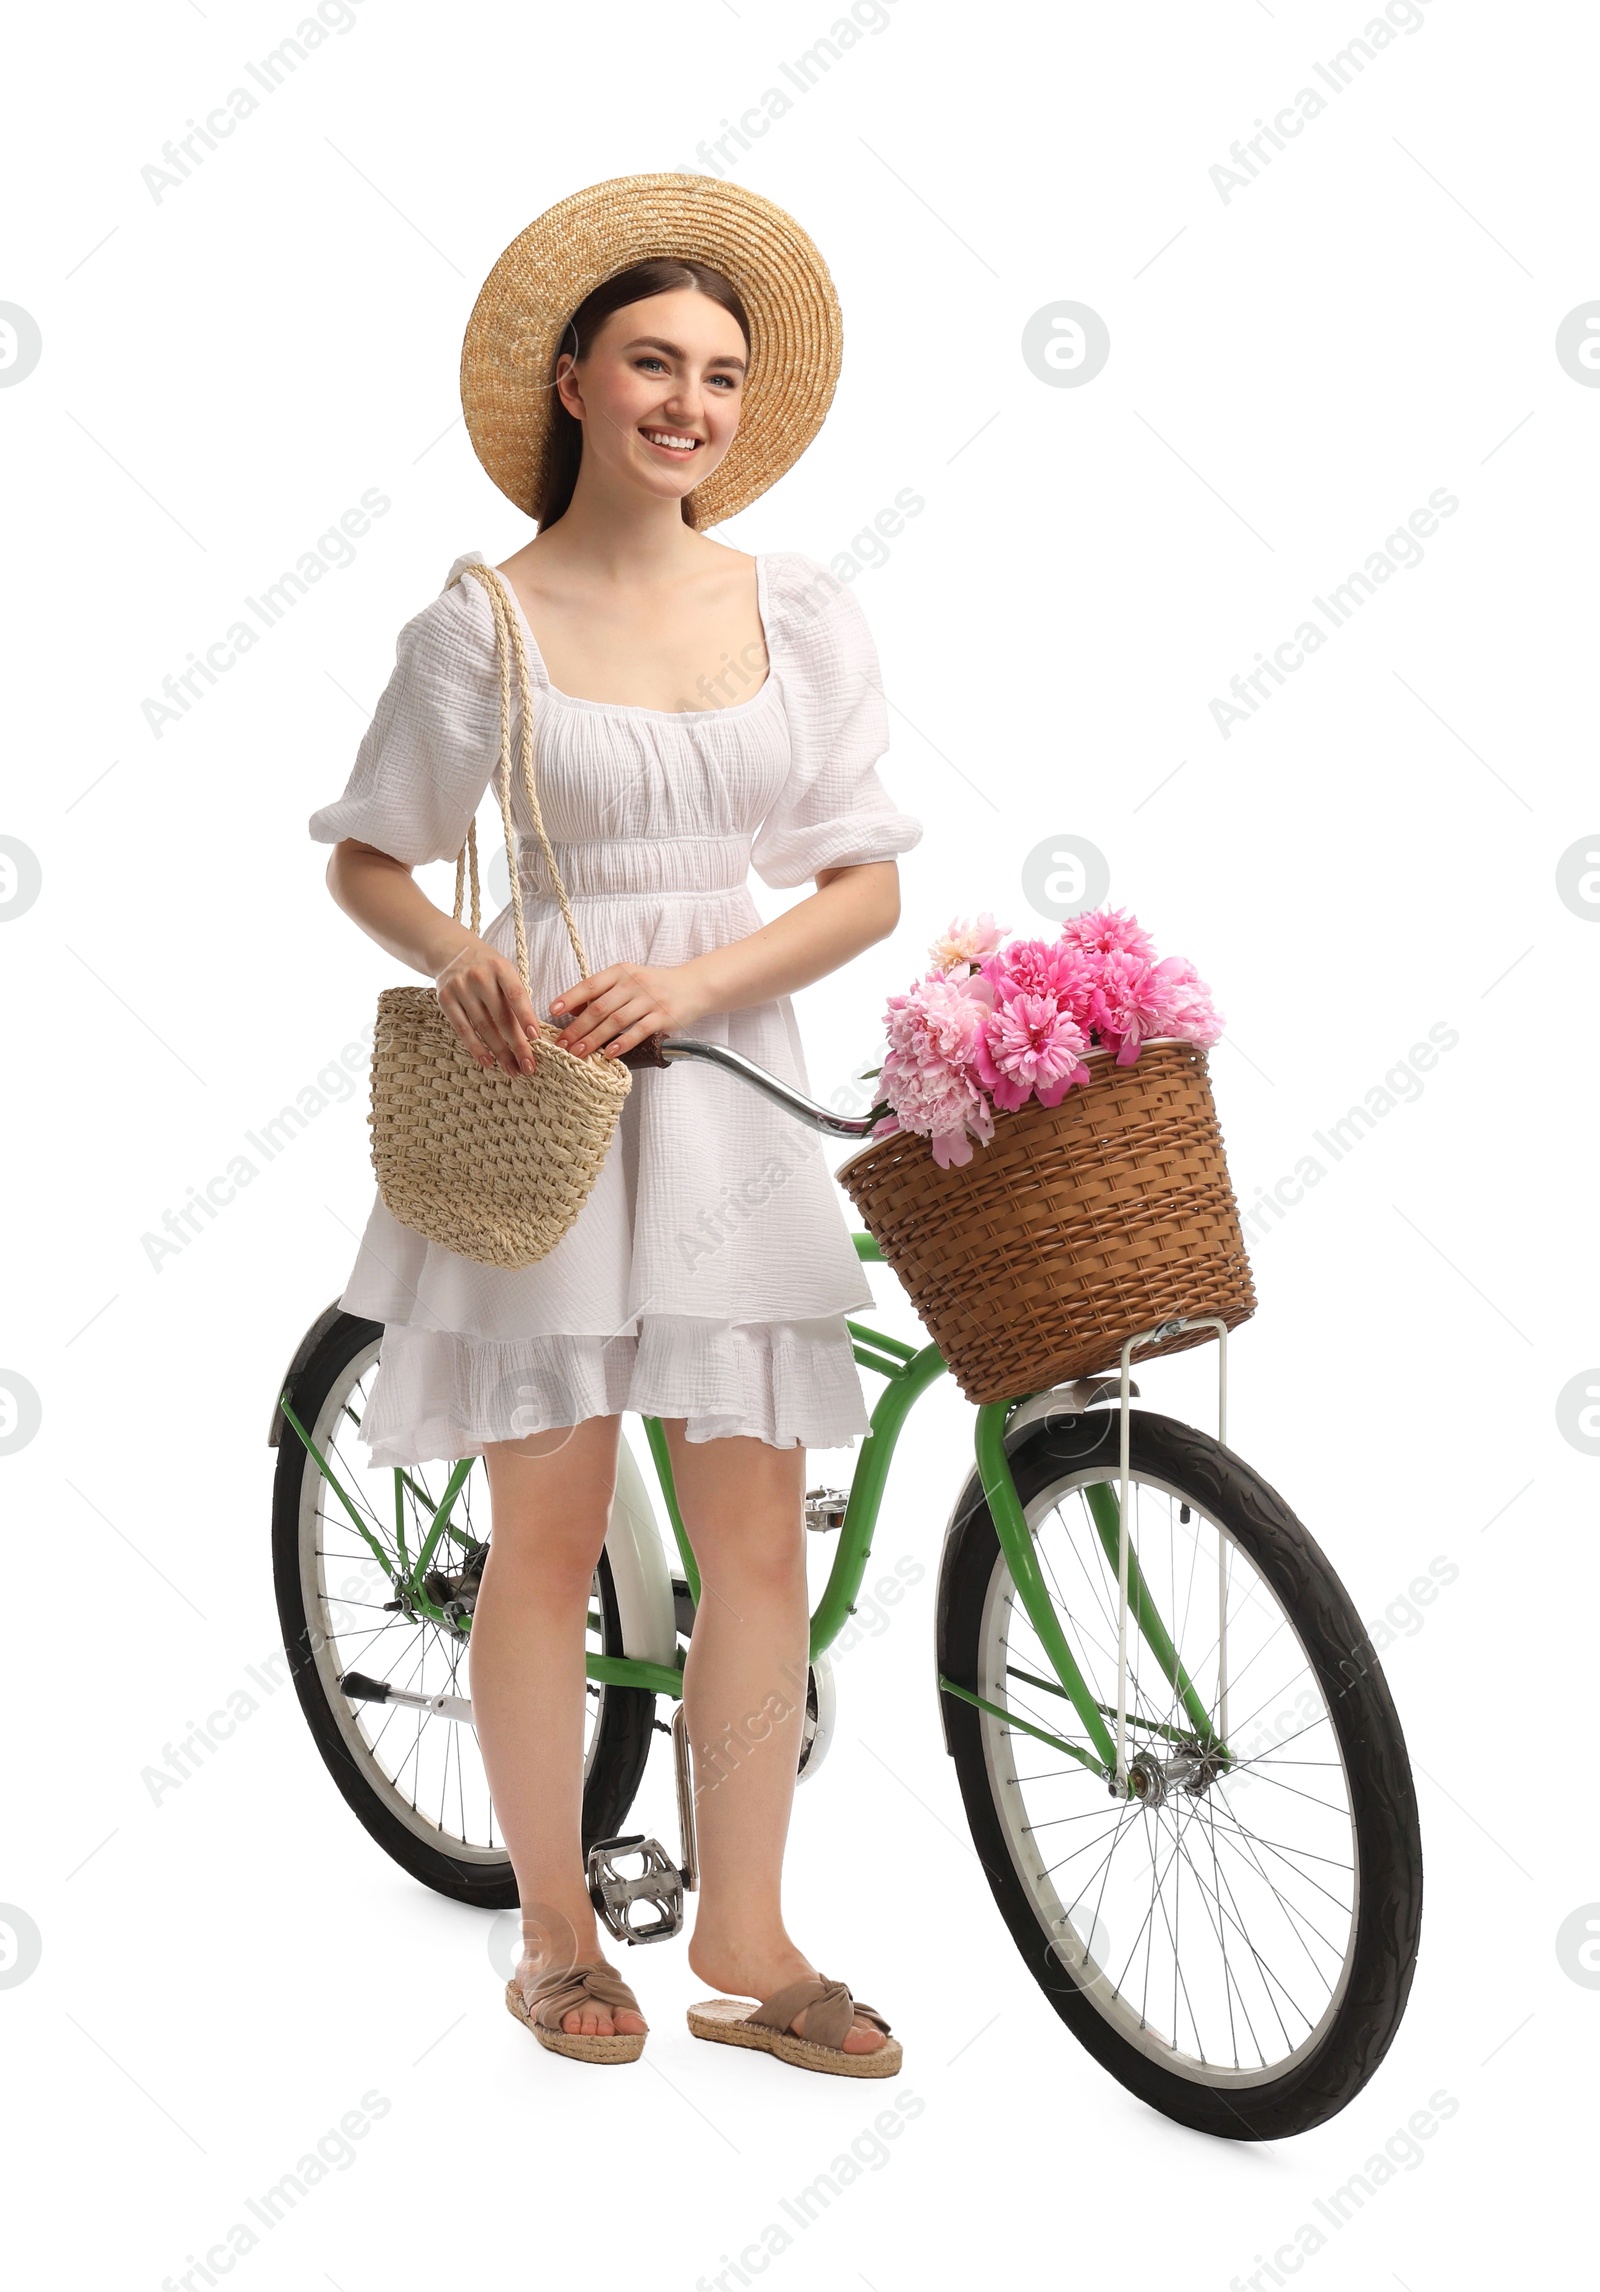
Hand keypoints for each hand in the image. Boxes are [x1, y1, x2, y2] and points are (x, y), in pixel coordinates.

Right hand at [434, 940, 542, 1075]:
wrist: (451, 951)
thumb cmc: (487, 967)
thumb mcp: (504, 972)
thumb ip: (516, 996)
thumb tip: (531, 1035)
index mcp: (500, 968)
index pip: (516, 995)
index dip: (526, 1017)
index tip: (535, 1039)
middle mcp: (480, 977)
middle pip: (501, 1017)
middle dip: (517, 1045)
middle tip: (528, 1067)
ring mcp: (460, 988)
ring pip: (483, 1027)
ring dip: (499, 1052)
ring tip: (512, 1069)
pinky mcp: (445, 1000)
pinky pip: (463, 1029)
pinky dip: (476, 1048)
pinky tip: (487, 1062)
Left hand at [549, 961, 707, 1059]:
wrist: (693, 986)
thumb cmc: (655, 986)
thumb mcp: (628, 981)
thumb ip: (603, 993)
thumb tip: (572, 1009)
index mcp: (620, 972)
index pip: (590, 985)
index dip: (570, 998)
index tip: (553, 1011)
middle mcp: (633, 983)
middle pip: (599, 1007)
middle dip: (577, 1028)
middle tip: (561, 1044)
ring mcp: (649, 1000)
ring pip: (615, 1021)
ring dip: (594, 1039)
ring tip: (579, 1053)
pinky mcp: (663, 1016)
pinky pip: (639, 1031)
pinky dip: (623, 1043)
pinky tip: (610, 1053)